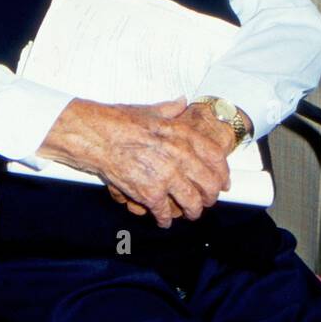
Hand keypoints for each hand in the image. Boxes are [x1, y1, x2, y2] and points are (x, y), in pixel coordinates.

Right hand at [105, 103, 245, 215]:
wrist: (96, 135)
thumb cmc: (120, 121)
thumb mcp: (151, 110)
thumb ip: (170, 109)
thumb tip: (181, 102)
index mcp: (182, 134)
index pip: (215, 157)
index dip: (223, 173)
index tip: (224, 182)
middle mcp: (179, 155)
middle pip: (209, 184)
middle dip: (210, 197)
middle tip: (206, 201)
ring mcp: (166, 176)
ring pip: (192, 203)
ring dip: (192, 211)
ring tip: (189, 213)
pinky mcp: (150, 193)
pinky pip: (165, 213)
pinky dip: (165, 219)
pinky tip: (163, 219)